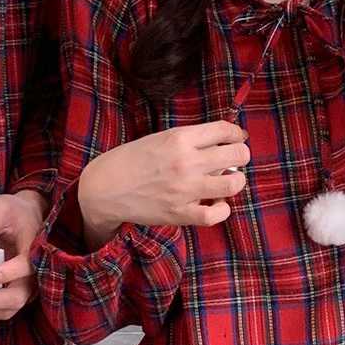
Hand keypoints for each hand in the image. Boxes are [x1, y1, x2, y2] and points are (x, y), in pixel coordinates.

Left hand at [0, 191, 48, 321]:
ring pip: (10, 308)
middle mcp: (34, 272)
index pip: (25, 266)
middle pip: (17, 297)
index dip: (6, 274)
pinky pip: (4, 308)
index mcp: (33, 248)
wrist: (29, 215)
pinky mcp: (18, 290)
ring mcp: (27, 284)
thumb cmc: (16, 211)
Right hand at [78, 121, 249, 247]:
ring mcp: (185, 189)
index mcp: (179, 138)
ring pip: (234, 184)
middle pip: (237, 154)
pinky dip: (222, 209)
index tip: (236, 138)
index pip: (225, 130)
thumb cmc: (131, 160)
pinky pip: (216, 214)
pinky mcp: (180, 213)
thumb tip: (225, 140)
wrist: (104, 189)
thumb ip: (190, 139)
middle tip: (234, 160)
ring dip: (235, 181)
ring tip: (226, 181)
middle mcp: (186, 162)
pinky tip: (216, 204)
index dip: (236, 133)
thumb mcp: (160, 138)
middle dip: (240, 155)